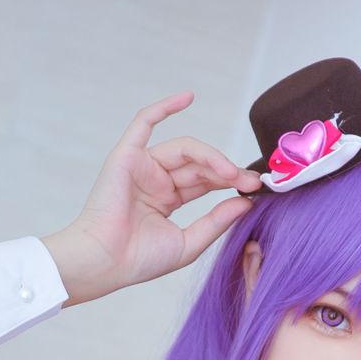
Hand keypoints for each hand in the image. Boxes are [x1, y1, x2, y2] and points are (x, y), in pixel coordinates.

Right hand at [44, 90, 261, 304]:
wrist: (106, 262)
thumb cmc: (139, 260)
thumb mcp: (188, 243)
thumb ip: (216, 221)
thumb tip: (246, 202)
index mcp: (166, 199)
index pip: (204, 182)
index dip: (230, 182)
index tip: (254, 189)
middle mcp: (155, 179)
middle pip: (198, 165)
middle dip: (227, 171)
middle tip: (251, 181)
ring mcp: (141, 165)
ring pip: (184, 149)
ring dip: (211, 157)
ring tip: (232, 174)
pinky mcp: (126, 155)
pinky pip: (144, 122)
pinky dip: (164, 107)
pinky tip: (188, 97)